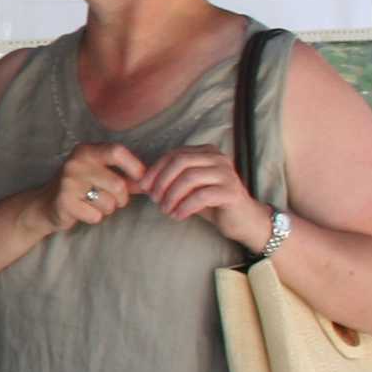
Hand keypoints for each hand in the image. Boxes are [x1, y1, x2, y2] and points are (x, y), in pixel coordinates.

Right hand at [41, 142, 146, 233]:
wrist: (46, 204)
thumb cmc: (81, 188)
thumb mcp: (102, 176)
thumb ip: (126, 178)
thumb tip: (152, 182)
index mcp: (87, 151)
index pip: (117, 152)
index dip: (134, 167)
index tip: (141, 180)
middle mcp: (76, 163)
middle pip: (118, 184)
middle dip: (122, 198)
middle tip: (114, 200)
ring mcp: (68, 182)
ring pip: (108, 202)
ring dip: (107, 209)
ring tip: (94, 204)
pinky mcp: (64, 202)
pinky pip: (95, 215)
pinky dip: (93, 217)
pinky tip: (83, 211)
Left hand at [139, 145, 271, 247]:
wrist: (242, 220)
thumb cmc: (210, 203)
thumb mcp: (184, 190)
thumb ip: (161, 183)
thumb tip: (129, 184)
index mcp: (206, 152)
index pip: (174, 154)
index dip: (155, 170)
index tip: (145, 188)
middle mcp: (218, 157)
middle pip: (181, 162)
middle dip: (162, 181)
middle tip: (155, 200)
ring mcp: (227, 173)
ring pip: (190, 178)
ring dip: (172, 196)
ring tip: (166, 210)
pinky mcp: (232, 191)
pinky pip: (202, 195)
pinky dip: (185, 206)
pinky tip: (178, 215)